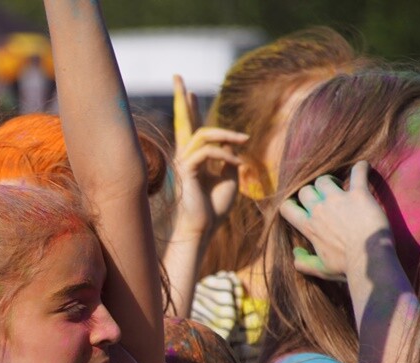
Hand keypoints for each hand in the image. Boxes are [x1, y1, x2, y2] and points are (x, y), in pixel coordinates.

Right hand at [171, 75, 246, 241]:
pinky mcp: (187, 171)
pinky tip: (237, 163)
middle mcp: (185, 156)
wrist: (204, 229)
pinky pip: (208, 152)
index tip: (189, 91)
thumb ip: (229, 159)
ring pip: (203, 133)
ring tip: (243, 140)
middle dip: (179, 98)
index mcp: (195, 157)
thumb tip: (235, 145)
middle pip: (182, 121)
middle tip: (176, 76)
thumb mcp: (229, 178)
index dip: (191, 108)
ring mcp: (184, 162)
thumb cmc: (215, 207)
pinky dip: (226, 155)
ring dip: (226, 134)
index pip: (193, 127)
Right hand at [280, 161, 391, 280]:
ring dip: (330, 180)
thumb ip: (303, 263)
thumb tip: (295, 254)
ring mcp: (338, 200)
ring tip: (340, 184)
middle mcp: (319, 210)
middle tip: (324, 196)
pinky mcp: (359, 194)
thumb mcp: (321, 270)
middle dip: (312, 191)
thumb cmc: (346, 267)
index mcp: (309, 227)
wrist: (369, 260)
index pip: (287, 208)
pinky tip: (364, 167)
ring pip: (324, 179)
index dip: (291, 205)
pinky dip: (361, 168)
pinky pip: (358, 173)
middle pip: (305, 190)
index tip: (301, 207)